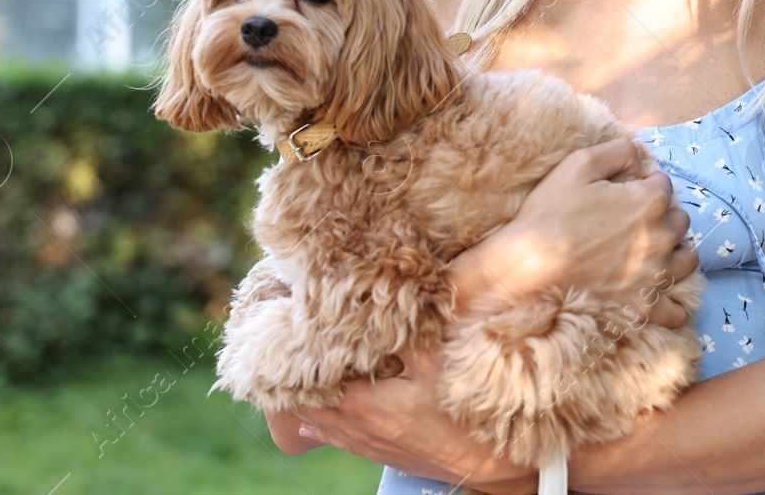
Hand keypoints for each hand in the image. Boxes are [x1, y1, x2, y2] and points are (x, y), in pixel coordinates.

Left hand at [269, 347, 539, 494]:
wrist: (491, 466)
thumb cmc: (466, 414)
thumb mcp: (439, 362)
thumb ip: (409, 333)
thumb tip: (387, 299)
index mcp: (365, 404)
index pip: (314, 381)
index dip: (294, 363)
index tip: (280, 340)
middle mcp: (358, 428)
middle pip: (310, 406)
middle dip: (293, 385)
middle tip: (273, 363)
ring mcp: (370, 445)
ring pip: (322, 426)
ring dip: (304, 407)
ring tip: (285, 390)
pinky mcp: (384, 454)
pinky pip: (339, 441)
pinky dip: (321, 429)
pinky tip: (310, 426)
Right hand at [456, 137, 700, 326]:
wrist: (529, 266)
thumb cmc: (551, 213)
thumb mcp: (580, 162)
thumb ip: (619, 151)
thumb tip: (640, 165)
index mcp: (650, 202)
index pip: (663, 185)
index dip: (643, 185)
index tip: (622, 192)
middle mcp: (661, 238)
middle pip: (679, 220)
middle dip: (661, 216)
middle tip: (631, 221)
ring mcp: (656, 276)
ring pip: (686, 259)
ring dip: (674, 252)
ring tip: (649, 252)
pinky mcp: (644, 306)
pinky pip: (675, 311)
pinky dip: (672, 303)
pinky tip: (657, 293)